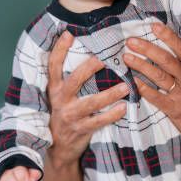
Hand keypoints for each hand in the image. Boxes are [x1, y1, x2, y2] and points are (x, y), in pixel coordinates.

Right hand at [46, 31, 128, 168]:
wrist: (59, 147)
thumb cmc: (66, 112)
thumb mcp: (61, 95)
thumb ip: (71, 77)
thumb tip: (89, 50)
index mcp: (54, 88)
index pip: (53, 65)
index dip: (60, 49)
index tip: (69, 33)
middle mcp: (60, 100)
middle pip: (74, 80)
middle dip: (89, 68)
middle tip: (106, 57)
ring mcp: (70, 116)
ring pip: (90, 103)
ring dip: (109, 94)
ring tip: (126, 86)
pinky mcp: (80, 130)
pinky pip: (98, 121)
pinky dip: (112, 114)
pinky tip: (124, 107)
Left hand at [123, 23, 180, 162]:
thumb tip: (176, 52)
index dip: (167, 36)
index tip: (153, 26)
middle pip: (166, 59)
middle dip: (147, 48)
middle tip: (131, 41)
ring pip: (159, 75)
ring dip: (141, 65)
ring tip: (127, 58)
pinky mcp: (175, 109)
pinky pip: (156, 96)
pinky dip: (144, 88)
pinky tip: (133, 81)